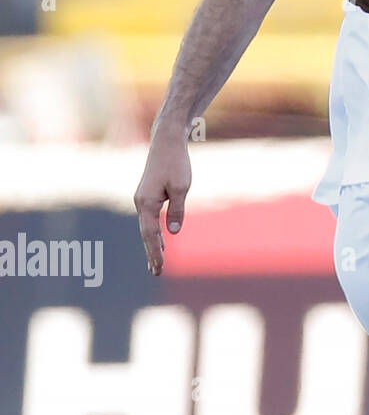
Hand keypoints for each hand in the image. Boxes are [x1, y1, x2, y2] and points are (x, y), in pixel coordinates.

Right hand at [134, 131, 191, 274]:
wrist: (166, 142)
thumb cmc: (176, 163)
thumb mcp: (182, 187)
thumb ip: (177, 210)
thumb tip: (173, 233)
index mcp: (146, 203)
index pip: (150, 235)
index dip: (155, 253)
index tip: (159, 268)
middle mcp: (140, 203)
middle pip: (146, 234)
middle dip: (152, 253)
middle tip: (157, 273)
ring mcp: (142, 199)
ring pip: (147, 227)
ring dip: (152, 245)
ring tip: (157, 263)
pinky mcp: (148, 195)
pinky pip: (149, 219)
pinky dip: (153, 232)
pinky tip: (159, 240)